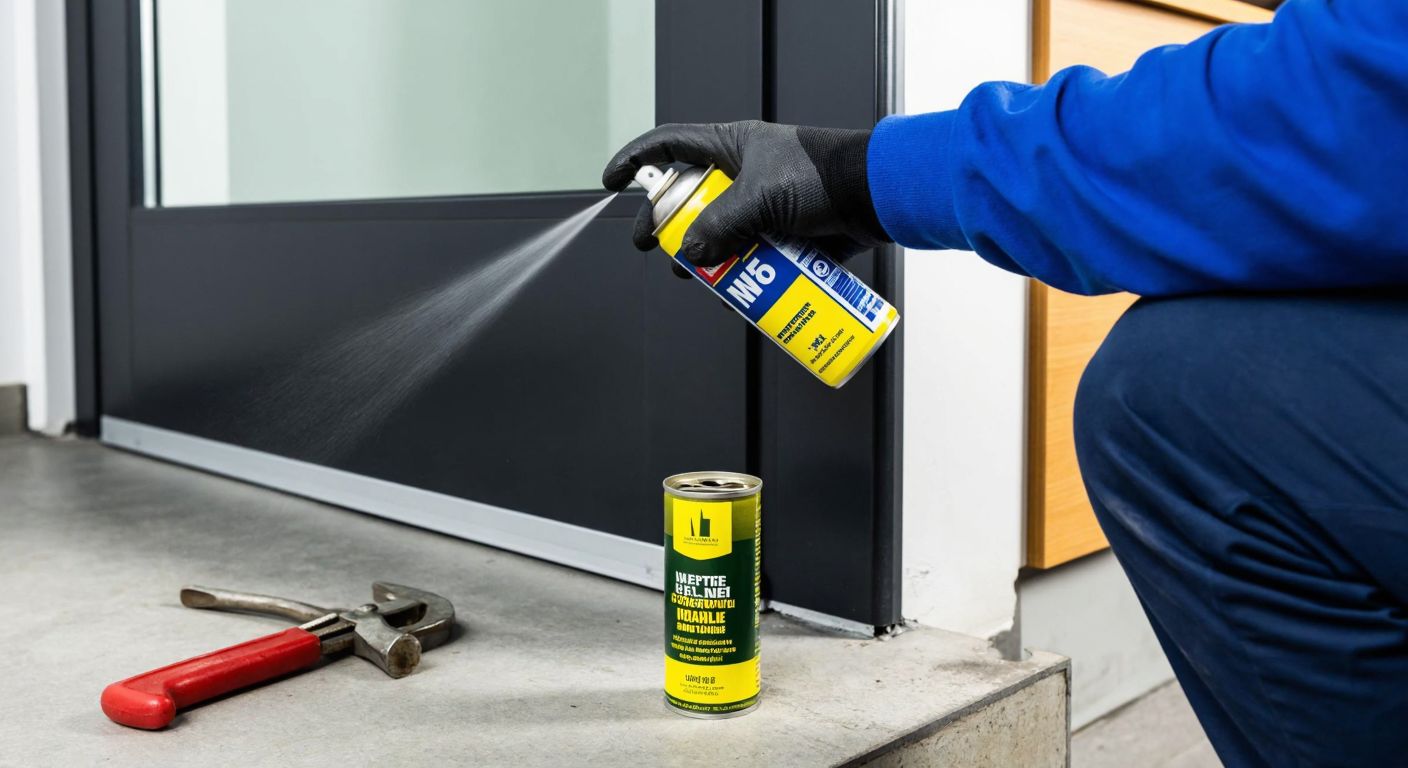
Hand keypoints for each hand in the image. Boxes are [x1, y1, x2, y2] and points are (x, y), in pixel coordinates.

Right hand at [601, 121, 890, 276]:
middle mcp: (743, 174)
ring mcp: (763, 206)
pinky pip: (752, 258)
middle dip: (668, 226)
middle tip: (653, 248)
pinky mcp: (784, 235)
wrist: (875, 198)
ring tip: (703, 278)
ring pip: (719, 235)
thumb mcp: (760, 197)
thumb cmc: (823, 177)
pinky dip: (743, 276)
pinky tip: (739, 294)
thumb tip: (692, 255)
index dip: (636, 160)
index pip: (669, 145)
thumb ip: (720, 226)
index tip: (611, 183)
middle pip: (689, 201)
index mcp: (730, 147)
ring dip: (708, 259)